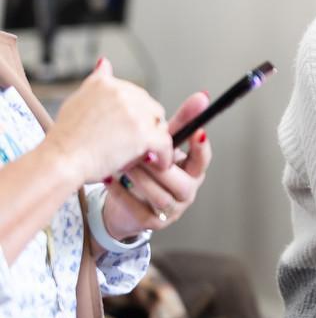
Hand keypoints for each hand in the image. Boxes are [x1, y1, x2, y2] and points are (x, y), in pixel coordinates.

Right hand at [46, 58, 171, 183]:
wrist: (60, 160)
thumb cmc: (65, 138)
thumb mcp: (77, 100)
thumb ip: (96, 82)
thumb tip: (105, 63)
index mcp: (106, 83)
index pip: (136, 95)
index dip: (135, 115)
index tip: (129, 129)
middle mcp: (122, 93)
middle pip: (152, 108)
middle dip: (147, 126)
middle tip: (137, 144)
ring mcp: (134, 112)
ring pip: (160, 125)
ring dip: (155, 139)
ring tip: (144, 154)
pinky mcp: (144, 134)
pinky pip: (165, 143)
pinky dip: (164, 155)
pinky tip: (158, 163)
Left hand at [101, 90, 212, 239]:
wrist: (125, 200)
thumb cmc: (148, 167)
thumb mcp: (163, 143)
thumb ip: (181, 121)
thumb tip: (202, 95)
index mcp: (193, 170)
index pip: (203, 160)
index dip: (201, 148)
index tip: (196, 133)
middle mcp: (187, 191)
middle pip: (181, 181)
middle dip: (159, 166)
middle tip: (142, 151)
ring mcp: (172, 210)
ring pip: (160, 196)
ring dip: (140, 179)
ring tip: (124, 164)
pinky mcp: (152, 223)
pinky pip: (139, 209)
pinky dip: (122, 193)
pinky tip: (110, 179)